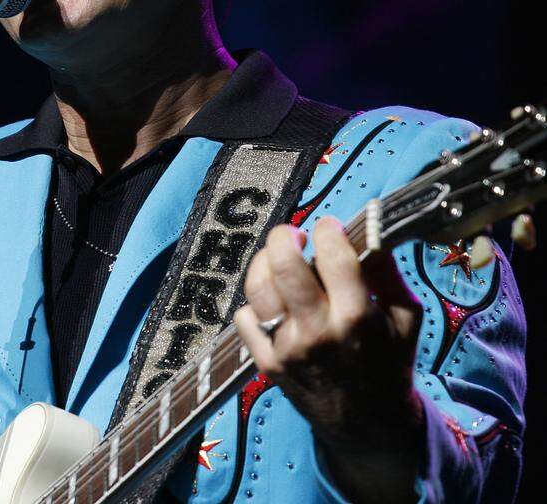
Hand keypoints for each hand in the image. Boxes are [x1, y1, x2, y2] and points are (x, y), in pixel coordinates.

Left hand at [233, 218, 424, 503]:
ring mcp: (288, 348)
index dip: (328, 229)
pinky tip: (273, 301)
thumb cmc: (389, 363)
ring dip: (264, 262)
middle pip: (285, 265)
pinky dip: (255, 303)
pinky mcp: (267, 363)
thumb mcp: (405, 319)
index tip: (328, 226)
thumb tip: (369, 232)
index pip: (332, 255)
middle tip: (293, 234)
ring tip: (278, 259)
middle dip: (285, 236)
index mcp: (357, 317)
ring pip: (258, 287)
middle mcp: (318, 331)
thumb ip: (388, 274)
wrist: (369, 424)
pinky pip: (245, 318)